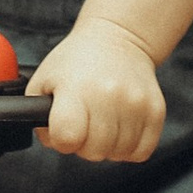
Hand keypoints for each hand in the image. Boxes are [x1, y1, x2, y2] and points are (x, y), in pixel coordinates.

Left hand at [29, 15, 165, 162]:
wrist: (118, 39)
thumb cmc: (77, 62)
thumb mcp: (44, 80)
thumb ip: (37, 116)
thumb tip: (54, 142)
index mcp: (76, 88)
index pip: (67, 137)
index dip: (62, 139)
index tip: (65, 127)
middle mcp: (108, 95)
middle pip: (93, 152)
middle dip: (85, 145)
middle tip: (85, 124)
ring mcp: (136, 104)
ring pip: (117, 154)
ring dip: (108, 146)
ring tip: (103, 121)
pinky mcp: (156, 111)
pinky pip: (141, 152)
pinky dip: (129, 147)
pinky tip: (121, 127)